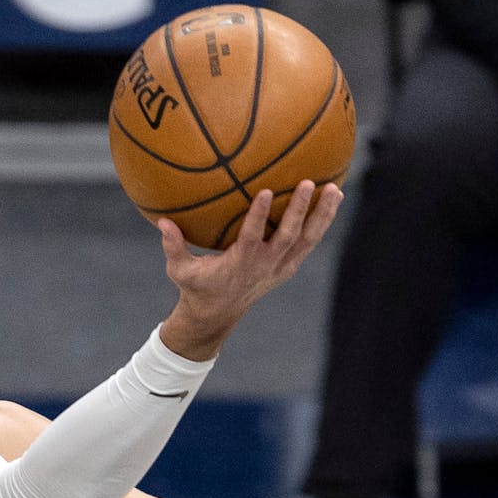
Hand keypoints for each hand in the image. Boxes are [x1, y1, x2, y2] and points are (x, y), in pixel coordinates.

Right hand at [157, 181, 342, 359]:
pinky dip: (322, 223)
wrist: (217, 315)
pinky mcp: (288, 267)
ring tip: (335, 190)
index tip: (266, 191)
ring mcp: (280, 267)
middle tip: (308, 183)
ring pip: (307, 240)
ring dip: (322, 215)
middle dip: (299, 210)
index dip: (260, 216)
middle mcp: (265, 265)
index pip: (252, 238)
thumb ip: (173, 246)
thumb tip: (161, 220)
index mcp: (240, 263)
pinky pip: (310, 243)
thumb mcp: (179, 270)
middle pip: (288, 236)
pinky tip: (333, 201)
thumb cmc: (196, 287)